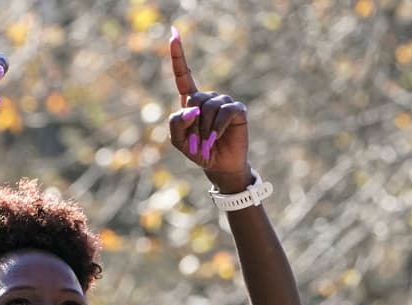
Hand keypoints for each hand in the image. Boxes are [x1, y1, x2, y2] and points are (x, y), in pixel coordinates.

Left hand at [167, 27, 249, 184]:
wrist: (219, 165)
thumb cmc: (199, 151)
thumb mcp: (179, 141)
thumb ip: (177, 124)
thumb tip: (193, 108)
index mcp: (191, 101)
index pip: (183, 75)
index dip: (178, 55)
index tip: (174, 33)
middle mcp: (207, 97)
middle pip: (193, 100)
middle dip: (193, 125)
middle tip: (197, 142)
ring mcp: (223, 101)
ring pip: (208, 108)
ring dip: (204, 130)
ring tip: (207, 143)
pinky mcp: (237, 109)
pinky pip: (224, 112)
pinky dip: (217, 127)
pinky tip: (217, 137)